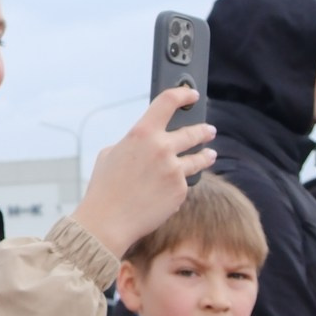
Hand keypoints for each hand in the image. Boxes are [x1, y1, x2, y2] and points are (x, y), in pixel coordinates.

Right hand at [69, 89, 217, 256]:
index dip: (183, 93)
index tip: (192, 95)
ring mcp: (174, 170)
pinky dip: (179, 185)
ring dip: (206, 155)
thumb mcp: (111, 154)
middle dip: (203, 131)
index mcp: (141, 133)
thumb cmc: (105, 188)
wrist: (109, 221)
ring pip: (198, 159)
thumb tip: (147, 143)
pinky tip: (171, 191)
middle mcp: (162, 147)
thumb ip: (133, 143)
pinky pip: (185, 183)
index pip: (168, 101)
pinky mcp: (181, 190)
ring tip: (210, 154)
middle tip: (209, 131)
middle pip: (192, 132)